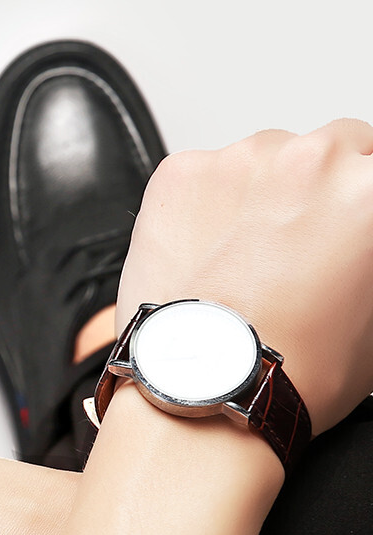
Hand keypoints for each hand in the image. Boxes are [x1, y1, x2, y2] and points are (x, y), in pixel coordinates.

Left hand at [116, 119, 372, 433]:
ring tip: (251, 257)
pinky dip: (210, 203)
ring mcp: (241, 161)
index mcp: (372, 191)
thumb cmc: (290, 369)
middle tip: (310, 242)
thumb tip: (359, 249)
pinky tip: (210, 254)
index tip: (356, 224)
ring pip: (270, 155)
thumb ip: (370, 255)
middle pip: (339, 146)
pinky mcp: (182, 174)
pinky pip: (207, 173)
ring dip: (268, 190)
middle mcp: (312, 160)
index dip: (368, 206)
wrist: (201, 388)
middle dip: (330, 187)